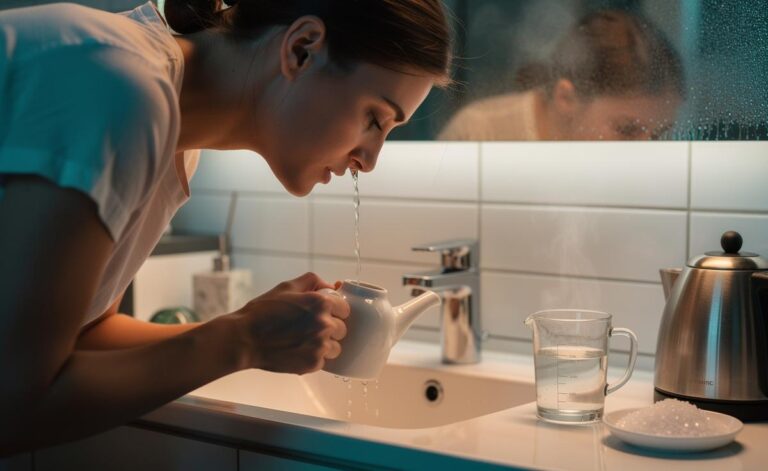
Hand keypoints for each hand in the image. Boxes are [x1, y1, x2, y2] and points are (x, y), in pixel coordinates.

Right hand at [230, 272, 349, 373]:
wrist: (243, 339)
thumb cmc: (263, 312)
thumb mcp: (287, 287)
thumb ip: (313, 281)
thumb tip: (333, 286)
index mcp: (321, 303)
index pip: (345, 309)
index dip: (334, 311)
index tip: (322, 314)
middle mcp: (324, 324)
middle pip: (342, 329)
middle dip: (329, 329)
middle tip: (308, 329)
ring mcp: (319, 346)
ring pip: (336, 348)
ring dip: (324, 346)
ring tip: (302, 341)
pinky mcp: (312, 364)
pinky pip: (323, 361)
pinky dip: (312, 358)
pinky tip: (296, 351)